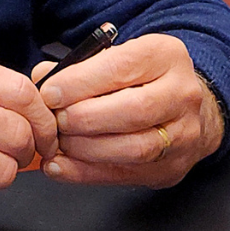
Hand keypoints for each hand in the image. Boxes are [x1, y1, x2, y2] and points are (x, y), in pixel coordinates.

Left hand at [32, 33, 223, 187]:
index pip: (121, 67)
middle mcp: (181, 94)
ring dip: (87, 148)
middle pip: (133, 110)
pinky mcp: (173, 168)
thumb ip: (79, 65)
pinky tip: (60, 166)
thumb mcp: (118, 55)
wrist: (187, 106)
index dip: (80, 82)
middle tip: (55, 120)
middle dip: (85, 117)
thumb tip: (42, 78)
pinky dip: (87, 173)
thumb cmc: (141, 76)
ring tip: (58, 142)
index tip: (49, 92)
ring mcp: (184, 135)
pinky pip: (127, 175)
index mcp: (165, 55)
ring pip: (134, 148)